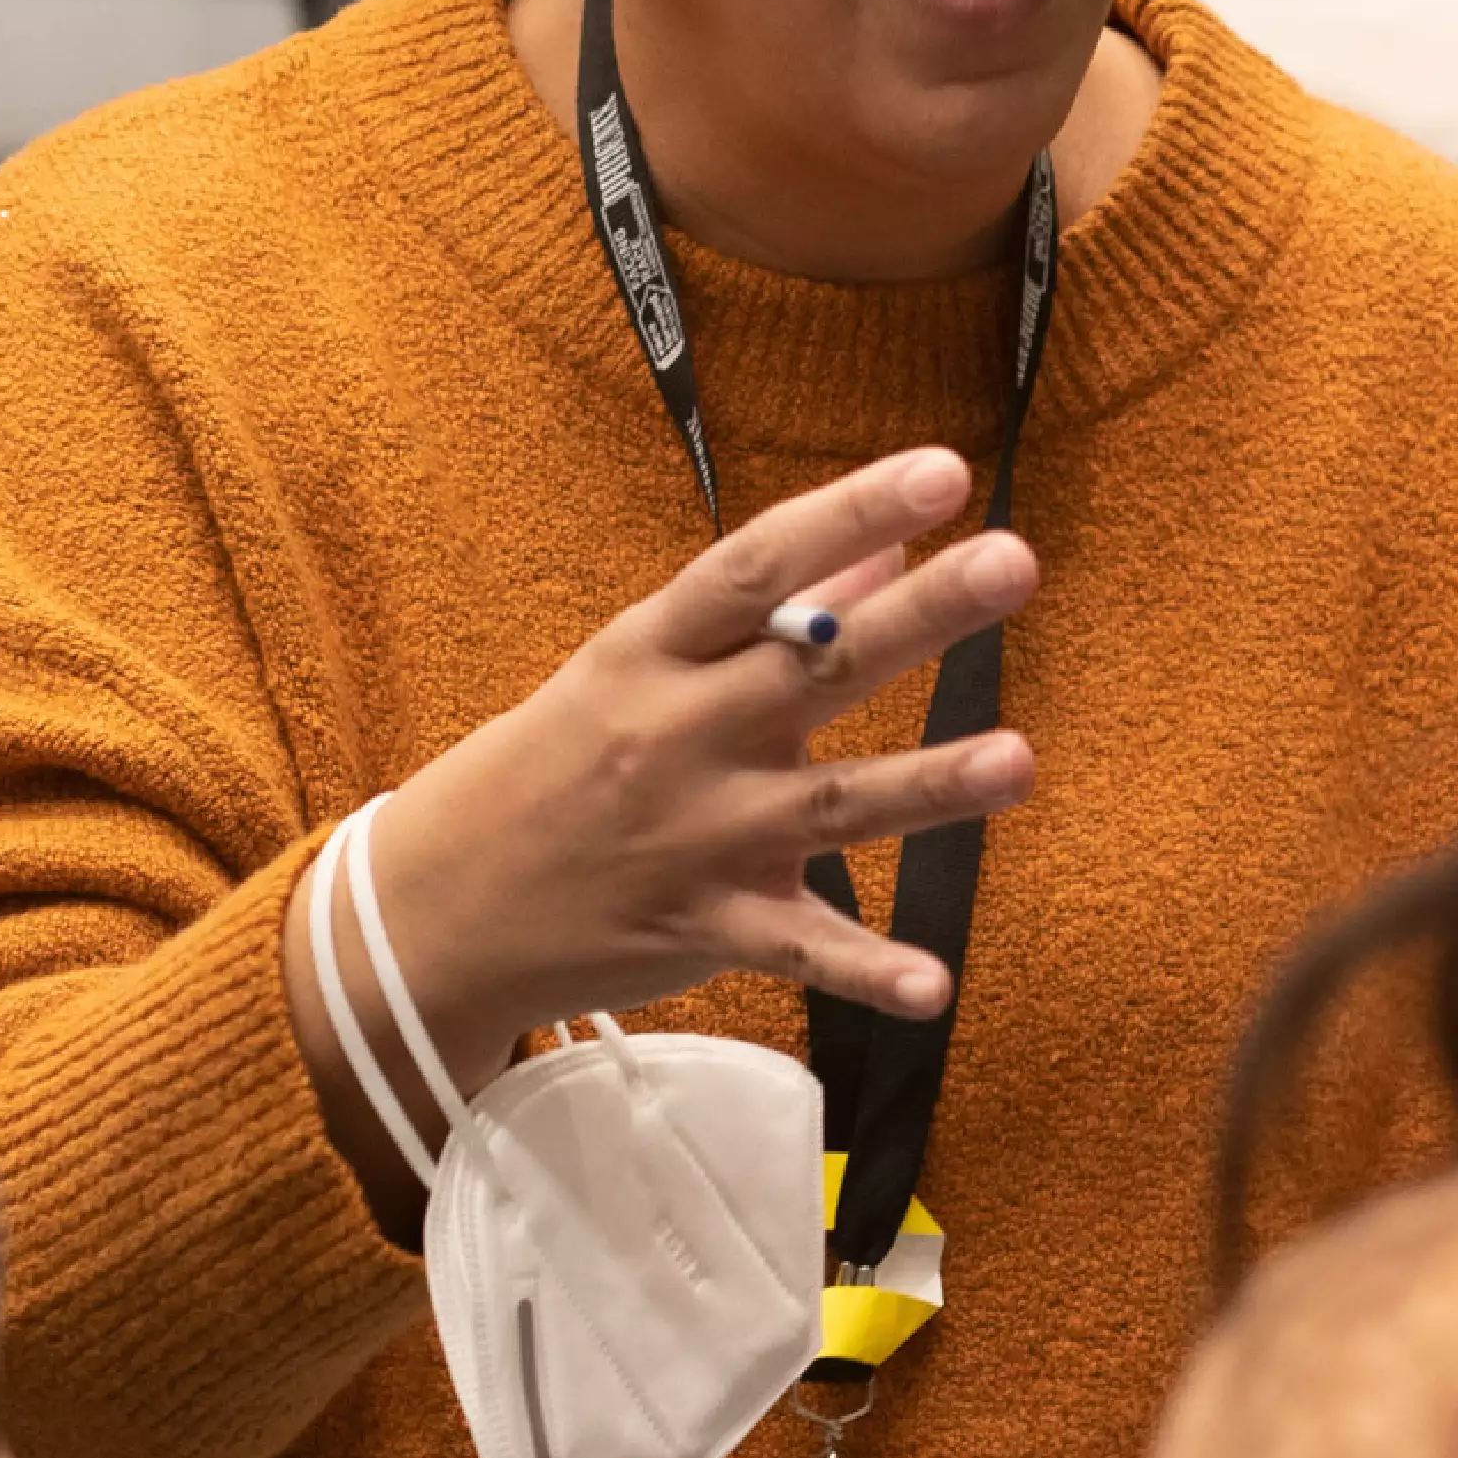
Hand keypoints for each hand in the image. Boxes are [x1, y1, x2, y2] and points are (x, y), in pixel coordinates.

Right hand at [330, 444, 1037, 1133]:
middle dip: (919, 616)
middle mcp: (675, 735)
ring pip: (829, 805)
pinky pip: (800, 953)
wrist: (437, 910)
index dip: (848, 513)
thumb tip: (884, 546)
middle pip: (812, 665)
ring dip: (928, 786)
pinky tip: (937, 986)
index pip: (756, 566)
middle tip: (1014, 562)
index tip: (943, 470)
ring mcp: (694, 838)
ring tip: (1020, 761)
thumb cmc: (550, 768)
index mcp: (649, 654)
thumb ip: (763, 616)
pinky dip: (868, 973)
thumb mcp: (633, 671)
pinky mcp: (706, 928)